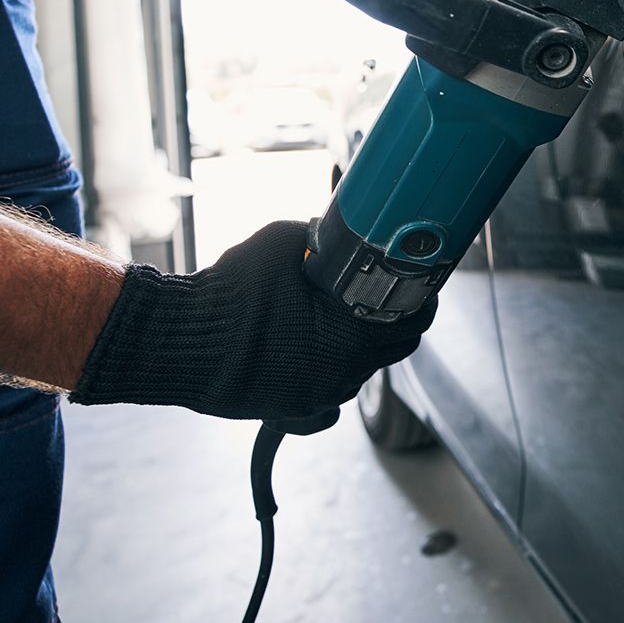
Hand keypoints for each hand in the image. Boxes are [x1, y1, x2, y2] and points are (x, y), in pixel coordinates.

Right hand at [70, 222, 434, 419]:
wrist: (176, 341)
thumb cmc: (231, 291)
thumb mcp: (286, 241)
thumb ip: (325, 240)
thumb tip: (341, 237)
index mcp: (354, 334)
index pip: (415, 320)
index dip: (422, 300)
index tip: (420, 288)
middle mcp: (344, 373)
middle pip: (395, 349)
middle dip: (394, 323)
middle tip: (383, 301)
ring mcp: (319, 397)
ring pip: (361, 374)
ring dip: (359, 349)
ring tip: (338, 321)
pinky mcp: (291, 411)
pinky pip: (327, 406)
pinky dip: (329, 382)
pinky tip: (318, 361)